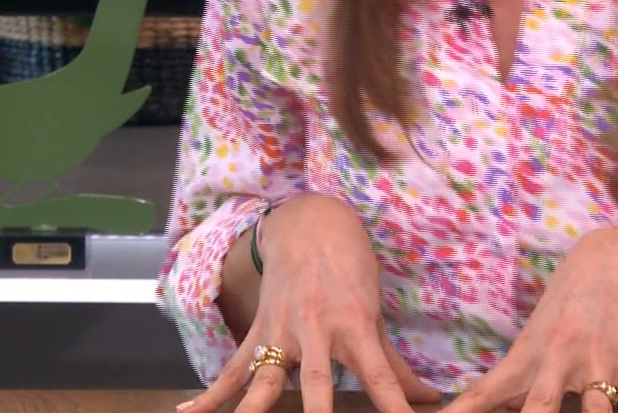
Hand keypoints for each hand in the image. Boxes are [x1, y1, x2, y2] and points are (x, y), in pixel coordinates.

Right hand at [179, 193, 443, 412]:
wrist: (307, 223)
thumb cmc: (349, 268)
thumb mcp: (374, 313)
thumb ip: (393, 364)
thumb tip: (428, 398)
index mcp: (354, 325)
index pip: (379, 378)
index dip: (394, 407)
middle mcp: (316, 330)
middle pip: (318, 385)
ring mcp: (282, 332)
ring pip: (266, 380)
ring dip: (253, 410)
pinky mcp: (258, 330)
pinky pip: (232, 368)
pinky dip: (211, 393)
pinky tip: (188, 412)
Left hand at [443, 226, 617, 412]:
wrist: (612, 264)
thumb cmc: (564, 310)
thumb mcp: (532, 340)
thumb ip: (511, 381)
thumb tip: (471, 407)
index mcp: (528, 360)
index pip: (487, 392)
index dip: (465, 412)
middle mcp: (559, 364)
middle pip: (541, 409)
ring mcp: (599, 365)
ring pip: (598, 410)